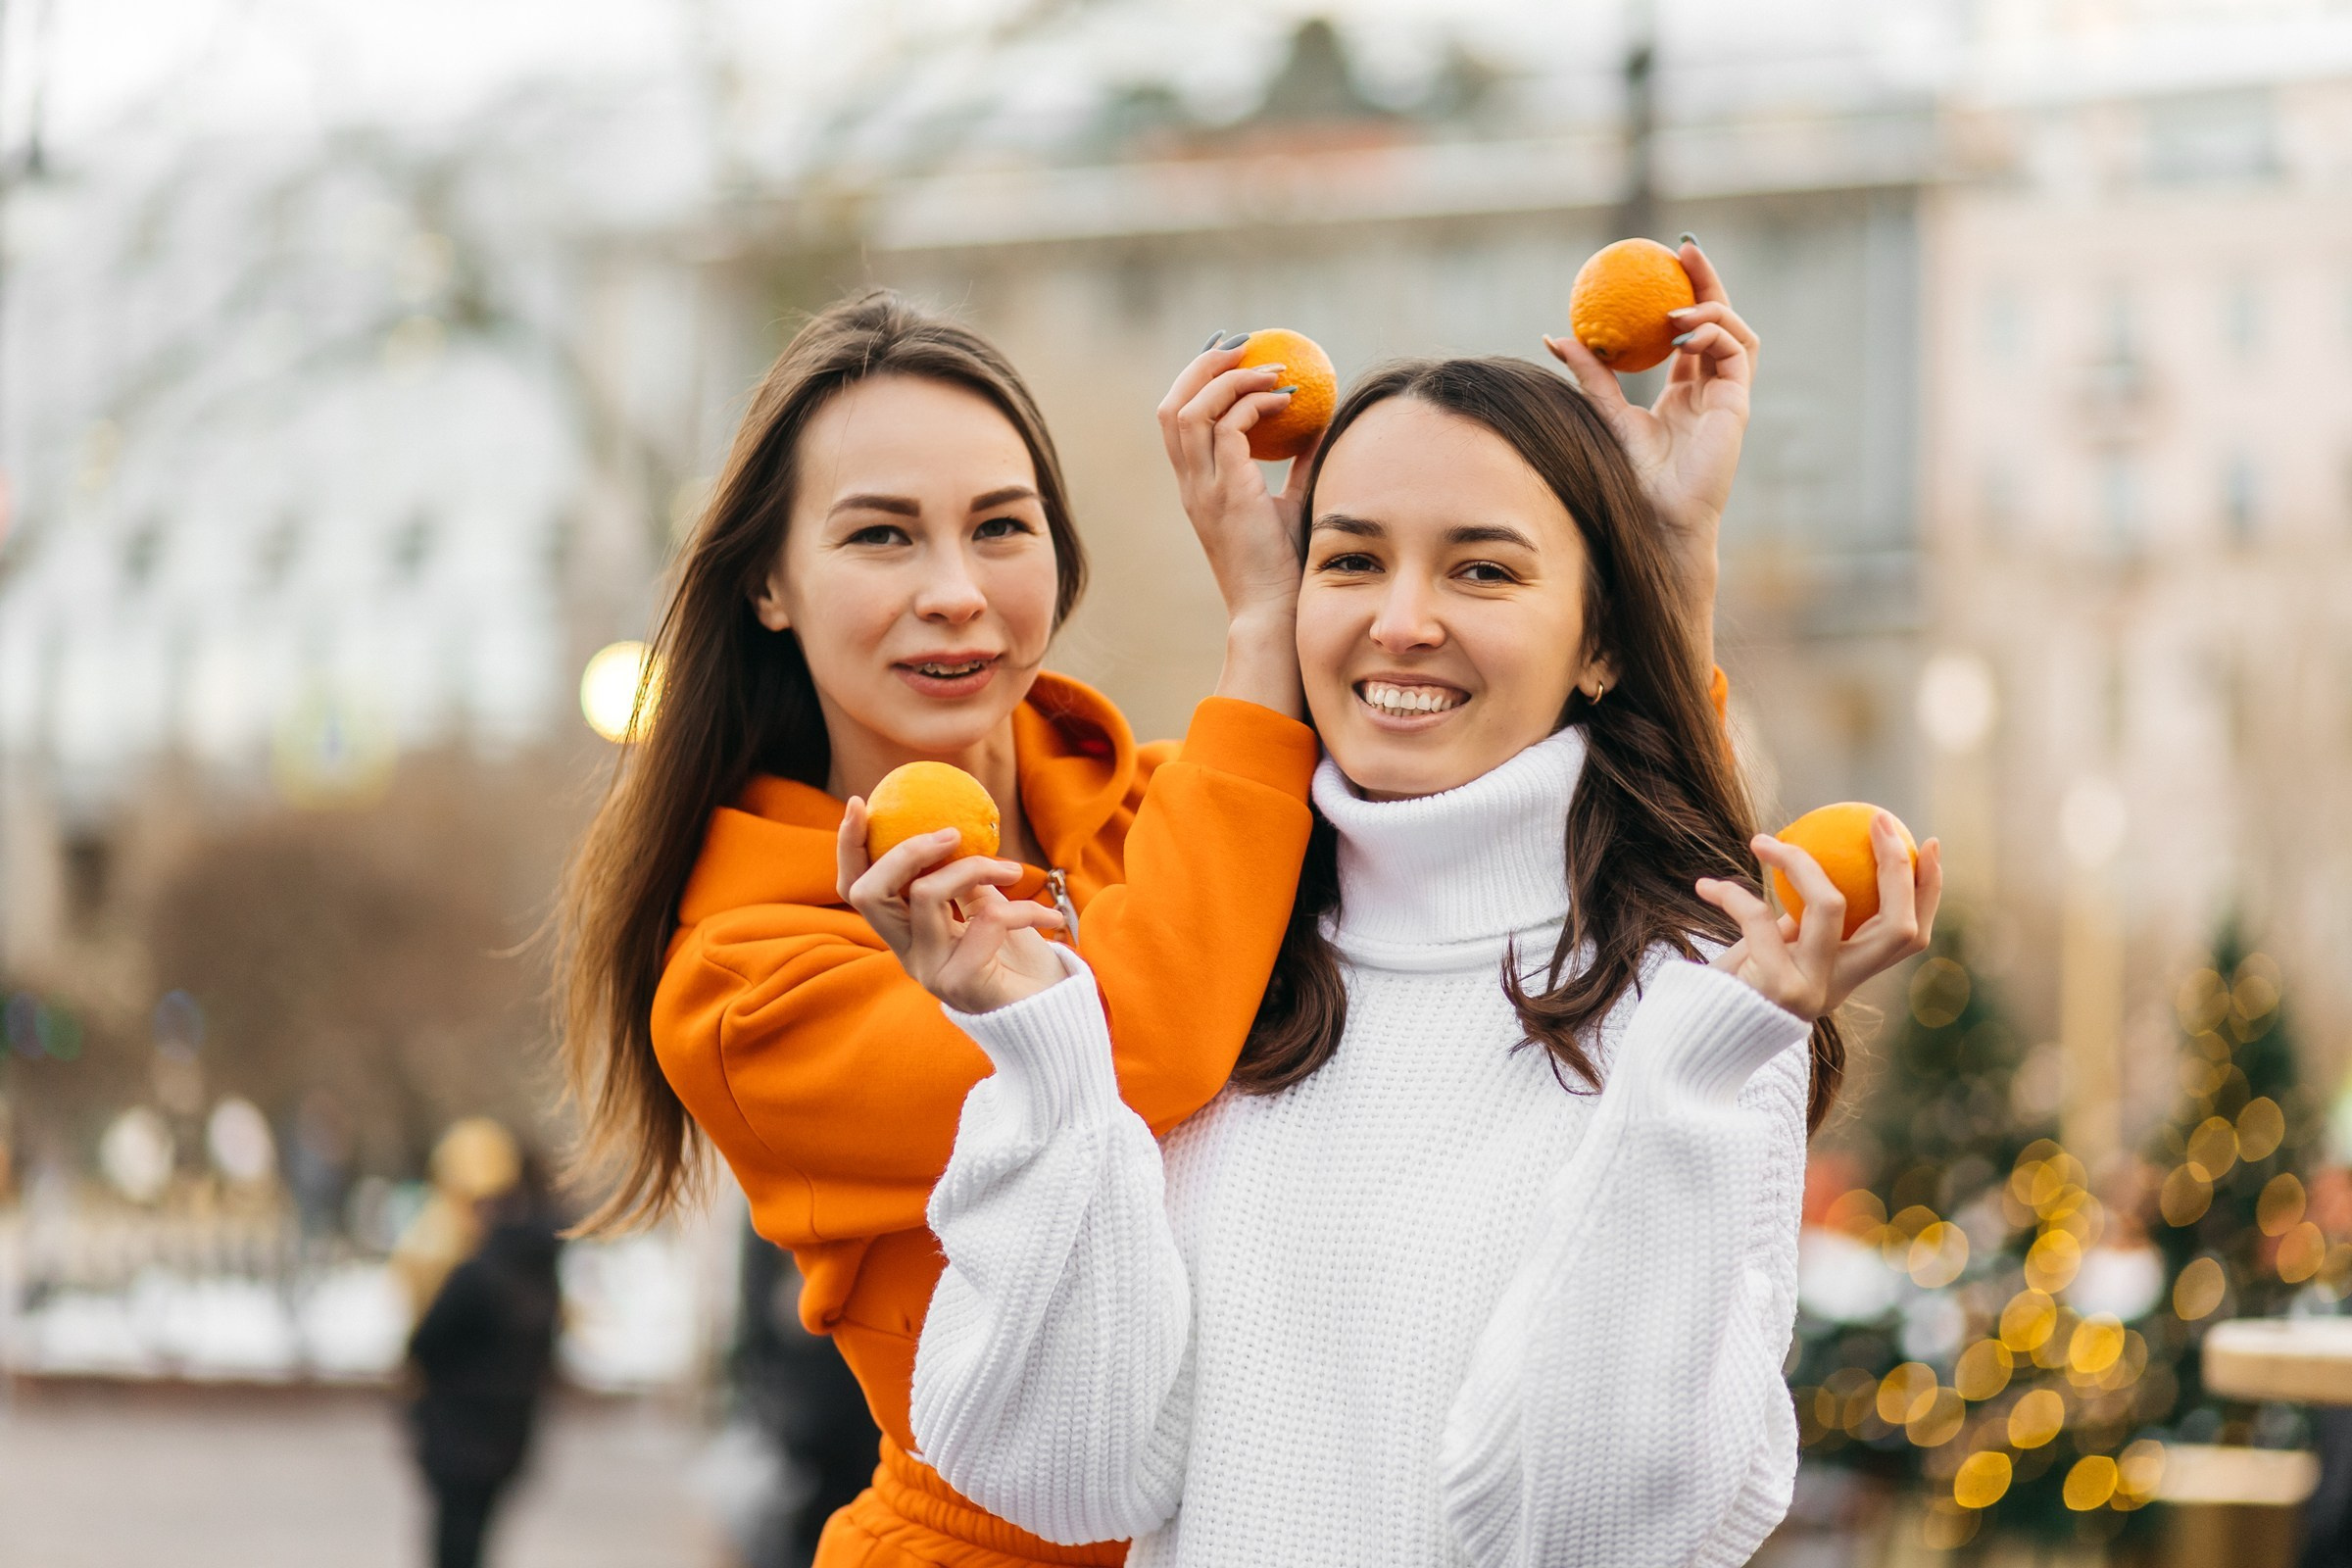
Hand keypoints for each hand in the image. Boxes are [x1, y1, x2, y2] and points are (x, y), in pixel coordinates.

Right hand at [837, 800, 1068, 1013]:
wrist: (1048, 1016)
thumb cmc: (1017, 958)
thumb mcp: (984, 907)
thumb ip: (962, 879)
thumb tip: (954, 831)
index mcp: (905, 932)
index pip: (855, 889)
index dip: (848, 847)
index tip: (859, 802)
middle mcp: (907, 954)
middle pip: (870, 893)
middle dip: (906, 850)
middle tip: (952, 834)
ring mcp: (929, 971)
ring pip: (927, 894)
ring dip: (975, 868)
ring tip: (1013, 871)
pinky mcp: (961, 984)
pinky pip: (985, 921)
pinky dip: (1024, 909)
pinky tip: (1051, 918)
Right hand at [1157, 332, 1312, 625]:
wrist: (1275, 612)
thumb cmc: (1284, 566)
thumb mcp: (1288, 503)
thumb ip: (1298, 463)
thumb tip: (1322, 422)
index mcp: (1196, 485)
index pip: (1177, 419)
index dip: (1196, 379)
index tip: (1233, 356)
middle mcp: (1191, 484)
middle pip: (1172, 405)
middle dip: (1203, 366)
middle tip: (1245, 346)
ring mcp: (1204, 490)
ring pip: (1191, 410)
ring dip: (1229, 380)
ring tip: (1271, 370)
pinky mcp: (1228, 494)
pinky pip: (1229, 429)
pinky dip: (1254, 406)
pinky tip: (1288, 403)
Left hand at [1545, 240, 1756, 654]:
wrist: (1652, 514)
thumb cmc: (1628, 474)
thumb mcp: (1604, 411)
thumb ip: (1589, 374)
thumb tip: (1553, 336)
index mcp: (1684, 392)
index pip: (1691, 332)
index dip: (1683, 295)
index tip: (1662, 261)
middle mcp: (1711, 390)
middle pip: (1721, 321)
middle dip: (1708, 281)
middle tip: (1684, 248)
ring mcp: (1728, 397)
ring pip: (1737, 332)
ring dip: (1711, 307)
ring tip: (1675, 305)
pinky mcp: (1737, 405)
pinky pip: (1736, 353)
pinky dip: (1714, 333)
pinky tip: (1684, 331)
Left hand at [1695, 814, 1943, 1020]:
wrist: (1699, 1038)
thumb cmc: (1734, 987)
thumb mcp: (1775, 951)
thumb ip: (1801, 921)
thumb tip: (1818, 857)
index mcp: (1849, 976)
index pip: (1908, 937)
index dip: (1928, 892)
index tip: (1928, 843)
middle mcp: (1840, 988)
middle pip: (1898, 928)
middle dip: (1897, 869)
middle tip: (1879, 821)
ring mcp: (1814, 990)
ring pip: (1831, 907)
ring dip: (1797, 863)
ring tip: (1762, 841)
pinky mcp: (1777, 987)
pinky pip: (1758, 918)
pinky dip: (1731, 897)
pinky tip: (1705, 887)